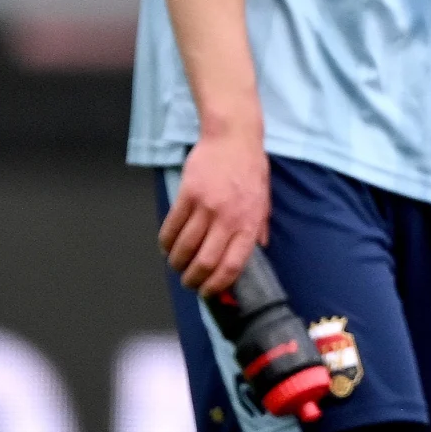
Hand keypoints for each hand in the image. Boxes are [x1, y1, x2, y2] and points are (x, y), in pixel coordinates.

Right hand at [160, 126, 269, 296]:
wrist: (233, 139)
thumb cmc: (251, 169)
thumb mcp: (265, 200)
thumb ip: (260, 227)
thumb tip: (258, 250)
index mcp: (250, 223)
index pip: (233, 265)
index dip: (218, 284)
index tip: (208, 292)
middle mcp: (229, 218)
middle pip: (206, 261)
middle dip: (193, 279)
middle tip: (188, 283)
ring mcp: (207, 207)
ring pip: (185, 247)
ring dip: (177, 262)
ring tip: (176, 265)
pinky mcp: (188, 195)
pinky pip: (172, 226)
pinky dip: (166, 242)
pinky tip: (166, 247)